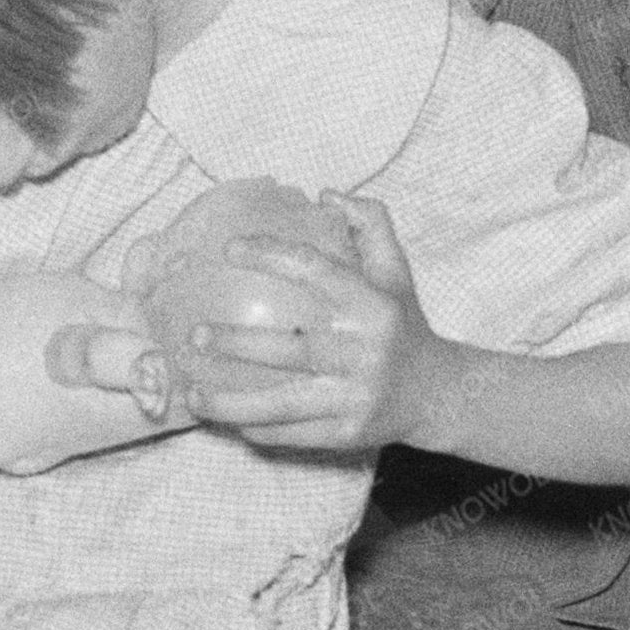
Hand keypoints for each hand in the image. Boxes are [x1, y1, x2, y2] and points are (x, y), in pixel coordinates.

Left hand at [167, 194, 430, 452]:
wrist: (437, 393)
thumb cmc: (401, 325)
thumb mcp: (396, 272)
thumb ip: (369, 224)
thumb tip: (326, 194)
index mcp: (372, 305)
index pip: (316, 270)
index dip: (270, 254)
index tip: (228, 249)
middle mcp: (363, 351)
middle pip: (290, 349)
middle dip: (236, 343)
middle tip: (195, 336)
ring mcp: (355, 396)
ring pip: (282, 402)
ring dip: (231, 402)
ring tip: (191, 393)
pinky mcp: (348, 434)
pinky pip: (292, 433)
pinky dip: (256, 428)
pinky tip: (225, 421)